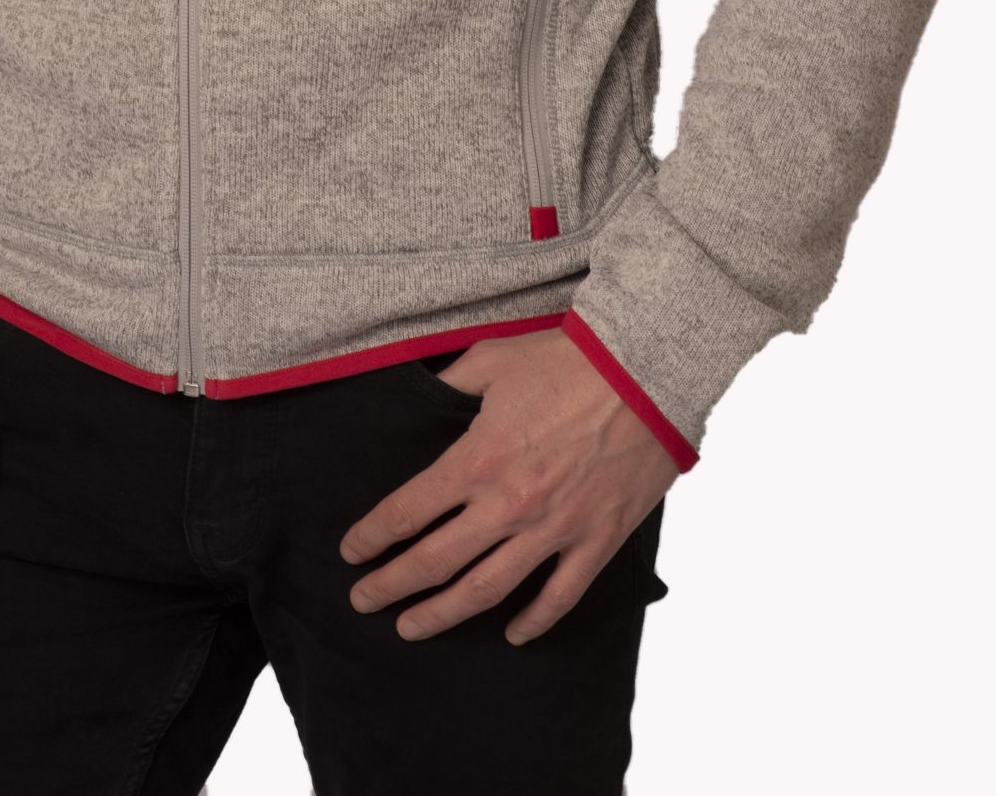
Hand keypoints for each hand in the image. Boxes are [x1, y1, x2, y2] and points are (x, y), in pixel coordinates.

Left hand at [337, 327, 677, 643]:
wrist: (644, 371)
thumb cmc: (567, 360)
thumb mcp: (492, 360)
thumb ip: (451, 383)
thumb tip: (421, 390)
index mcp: (477, 459)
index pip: (407, 510)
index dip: (372, 535)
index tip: (351, 552)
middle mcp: (508, 504)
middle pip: (435, 561)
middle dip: (391, 585)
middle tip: (363, 601)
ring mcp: (554, 529)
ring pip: (487, 591)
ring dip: (444, 614)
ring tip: (412, 628)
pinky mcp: (595, 541)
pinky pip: (559, 597)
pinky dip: (533, 622)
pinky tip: (512, 635)